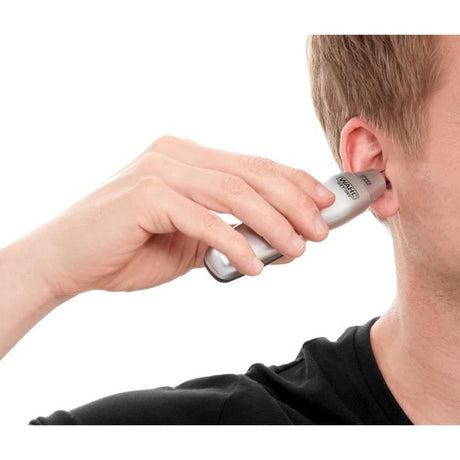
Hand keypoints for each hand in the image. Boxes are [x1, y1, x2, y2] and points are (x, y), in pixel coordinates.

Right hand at [35, 136, 334, 296]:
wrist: (68, 259)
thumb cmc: (128, 247)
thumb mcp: (188, 239)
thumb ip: (226, 234)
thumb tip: (276, 244)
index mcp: (186, 157)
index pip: (251, 164)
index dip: (293, 181)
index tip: (323, 201)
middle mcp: (175, 154)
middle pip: (250, 174)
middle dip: (293, 202)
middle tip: (321, 231)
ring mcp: (159, 171)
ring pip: (234, 194)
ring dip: (273, 224)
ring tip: (298, 250)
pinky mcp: (146, 196)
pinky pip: (205, 221)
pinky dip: (235, 244)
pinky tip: (255, 267)